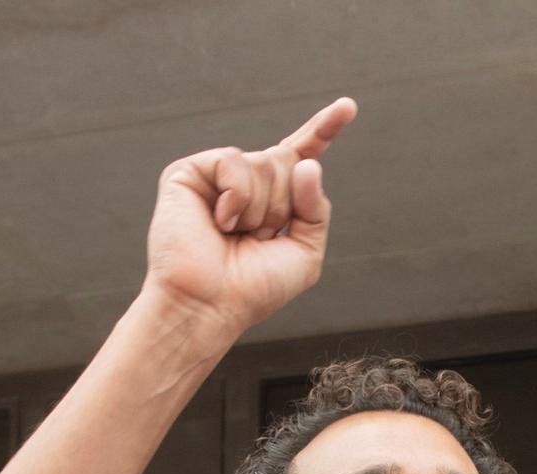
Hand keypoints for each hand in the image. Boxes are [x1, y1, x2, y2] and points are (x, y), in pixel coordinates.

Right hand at [141, 97, 357, 338]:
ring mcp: (217, 176)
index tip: (348, 106)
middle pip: (289, 160)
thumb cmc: (253, 289)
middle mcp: (245, 182)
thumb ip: (316, 208)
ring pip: (266, 161)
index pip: (302, 156)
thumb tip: (306, 163)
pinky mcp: (188, 173)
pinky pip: (234, 161)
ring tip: (234, 234)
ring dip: (261, 208)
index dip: (324, 129)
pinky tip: (219, 222)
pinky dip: (237, 196)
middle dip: (283, 204)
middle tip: (257, 238)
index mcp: (272, 198)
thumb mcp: (304, 252)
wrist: (211, 305)